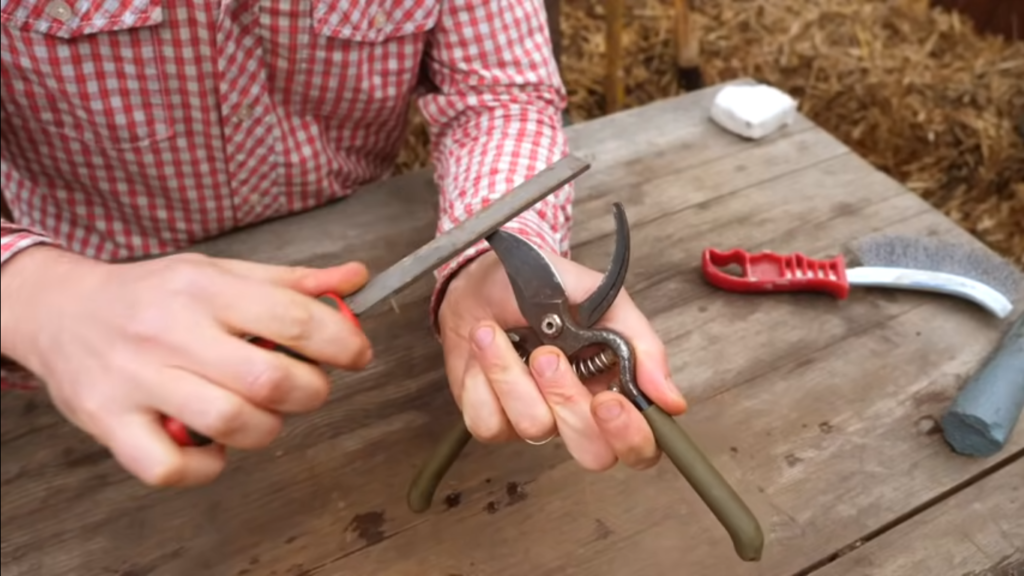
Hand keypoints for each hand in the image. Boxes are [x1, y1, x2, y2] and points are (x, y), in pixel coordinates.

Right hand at [0, 247, 371, 486]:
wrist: (58, 310)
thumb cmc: (153, 295)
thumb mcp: (220, 271)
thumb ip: (290, 282)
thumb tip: (356, 280)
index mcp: (205, 287)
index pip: (294, 318)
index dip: (342, 343)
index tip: (357, 355)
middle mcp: (170, 331)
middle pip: (270, 379)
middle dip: (311, 391)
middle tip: (306, 388)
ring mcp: (136, 380)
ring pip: (231, 423)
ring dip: (267, 428)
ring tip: (260, 413)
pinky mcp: (110, 423)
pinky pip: (173, 467)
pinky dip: (207, 466)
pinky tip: (213, 445)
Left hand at [437, 249, 686, 471]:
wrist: (485, 277)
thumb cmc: (548, 287)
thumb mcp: (603, 301)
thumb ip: (641, 347)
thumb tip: (670, 399)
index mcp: (615, 390)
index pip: (640, 447)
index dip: (629, 435)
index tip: (606, 400)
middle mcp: (578, 413)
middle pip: (591, 453)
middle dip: (566, 401)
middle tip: (547, 355)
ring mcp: (534, 420)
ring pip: (534, 429)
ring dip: (512, 373)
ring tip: (498, 334)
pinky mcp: (492, 420)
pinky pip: (489, 422)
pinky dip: (482, 377)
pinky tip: (484, 347)